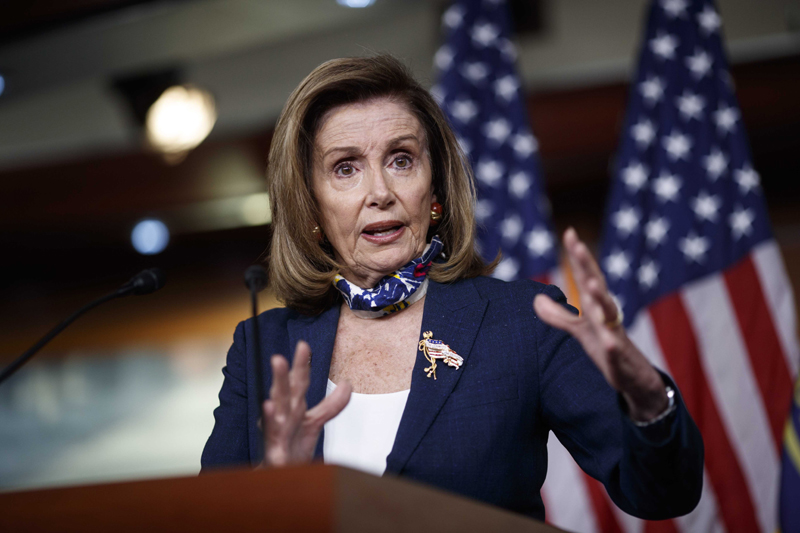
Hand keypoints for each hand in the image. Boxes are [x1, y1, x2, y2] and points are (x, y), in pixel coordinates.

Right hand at [262, 341, 351, 465]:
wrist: (283, 474)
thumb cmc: (293, 445)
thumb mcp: (315, 422)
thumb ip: (332, 404)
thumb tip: (348, 383)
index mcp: (293, 406)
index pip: (298, 382)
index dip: (301, 364)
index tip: (303, 345)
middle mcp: (284, 415)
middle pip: (285, 391)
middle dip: (282, 374)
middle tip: (279, 356)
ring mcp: (277, 431)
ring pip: (276, 408)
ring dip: (275, 389)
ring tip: (274, 372)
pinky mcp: (274, 450)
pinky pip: (271, 435)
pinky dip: (269, 420)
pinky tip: (269, 407)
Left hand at [533, 228, 667, 421]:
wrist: (633, 377)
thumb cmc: (607, 348)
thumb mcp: (579, 331)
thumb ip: (558, 316)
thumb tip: (536, 299)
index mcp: (597, 307)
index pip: (586, 277)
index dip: (578, 257)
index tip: (569, 232)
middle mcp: (607, 316)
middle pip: (597, 288)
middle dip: (588, 267)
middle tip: (578, 247)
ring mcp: (615, 335)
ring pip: (609, 314)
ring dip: (601, 299)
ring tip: (592, 284)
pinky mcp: (619, 358)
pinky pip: (616, 351)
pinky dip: (613, 346)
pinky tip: (609, 342)